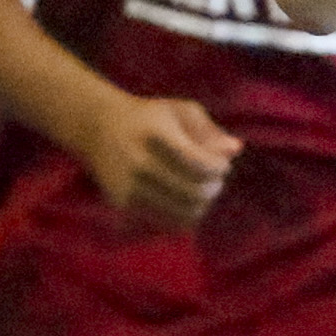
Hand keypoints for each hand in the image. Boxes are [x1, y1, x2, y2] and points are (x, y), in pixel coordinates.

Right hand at [80, 93, 241, 232]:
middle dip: (214, 188)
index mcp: (157, 136)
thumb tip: (236, 149)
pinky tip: (184, 203)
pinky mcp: (124, 204)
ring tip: (201, 191)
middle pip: (195, 193)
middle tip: (214, 181)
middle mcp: (141, 164)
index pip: (200, 164)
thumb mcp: (180, 111)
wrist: (100, 128)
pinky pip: (165, 224)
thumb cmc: (149, 117)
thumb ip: (209, 130)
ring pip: (183, 214)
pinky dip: (182, 219)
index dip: (219, 169)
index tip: (221, 165)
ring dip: (201, 206)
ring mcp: (131, 187)